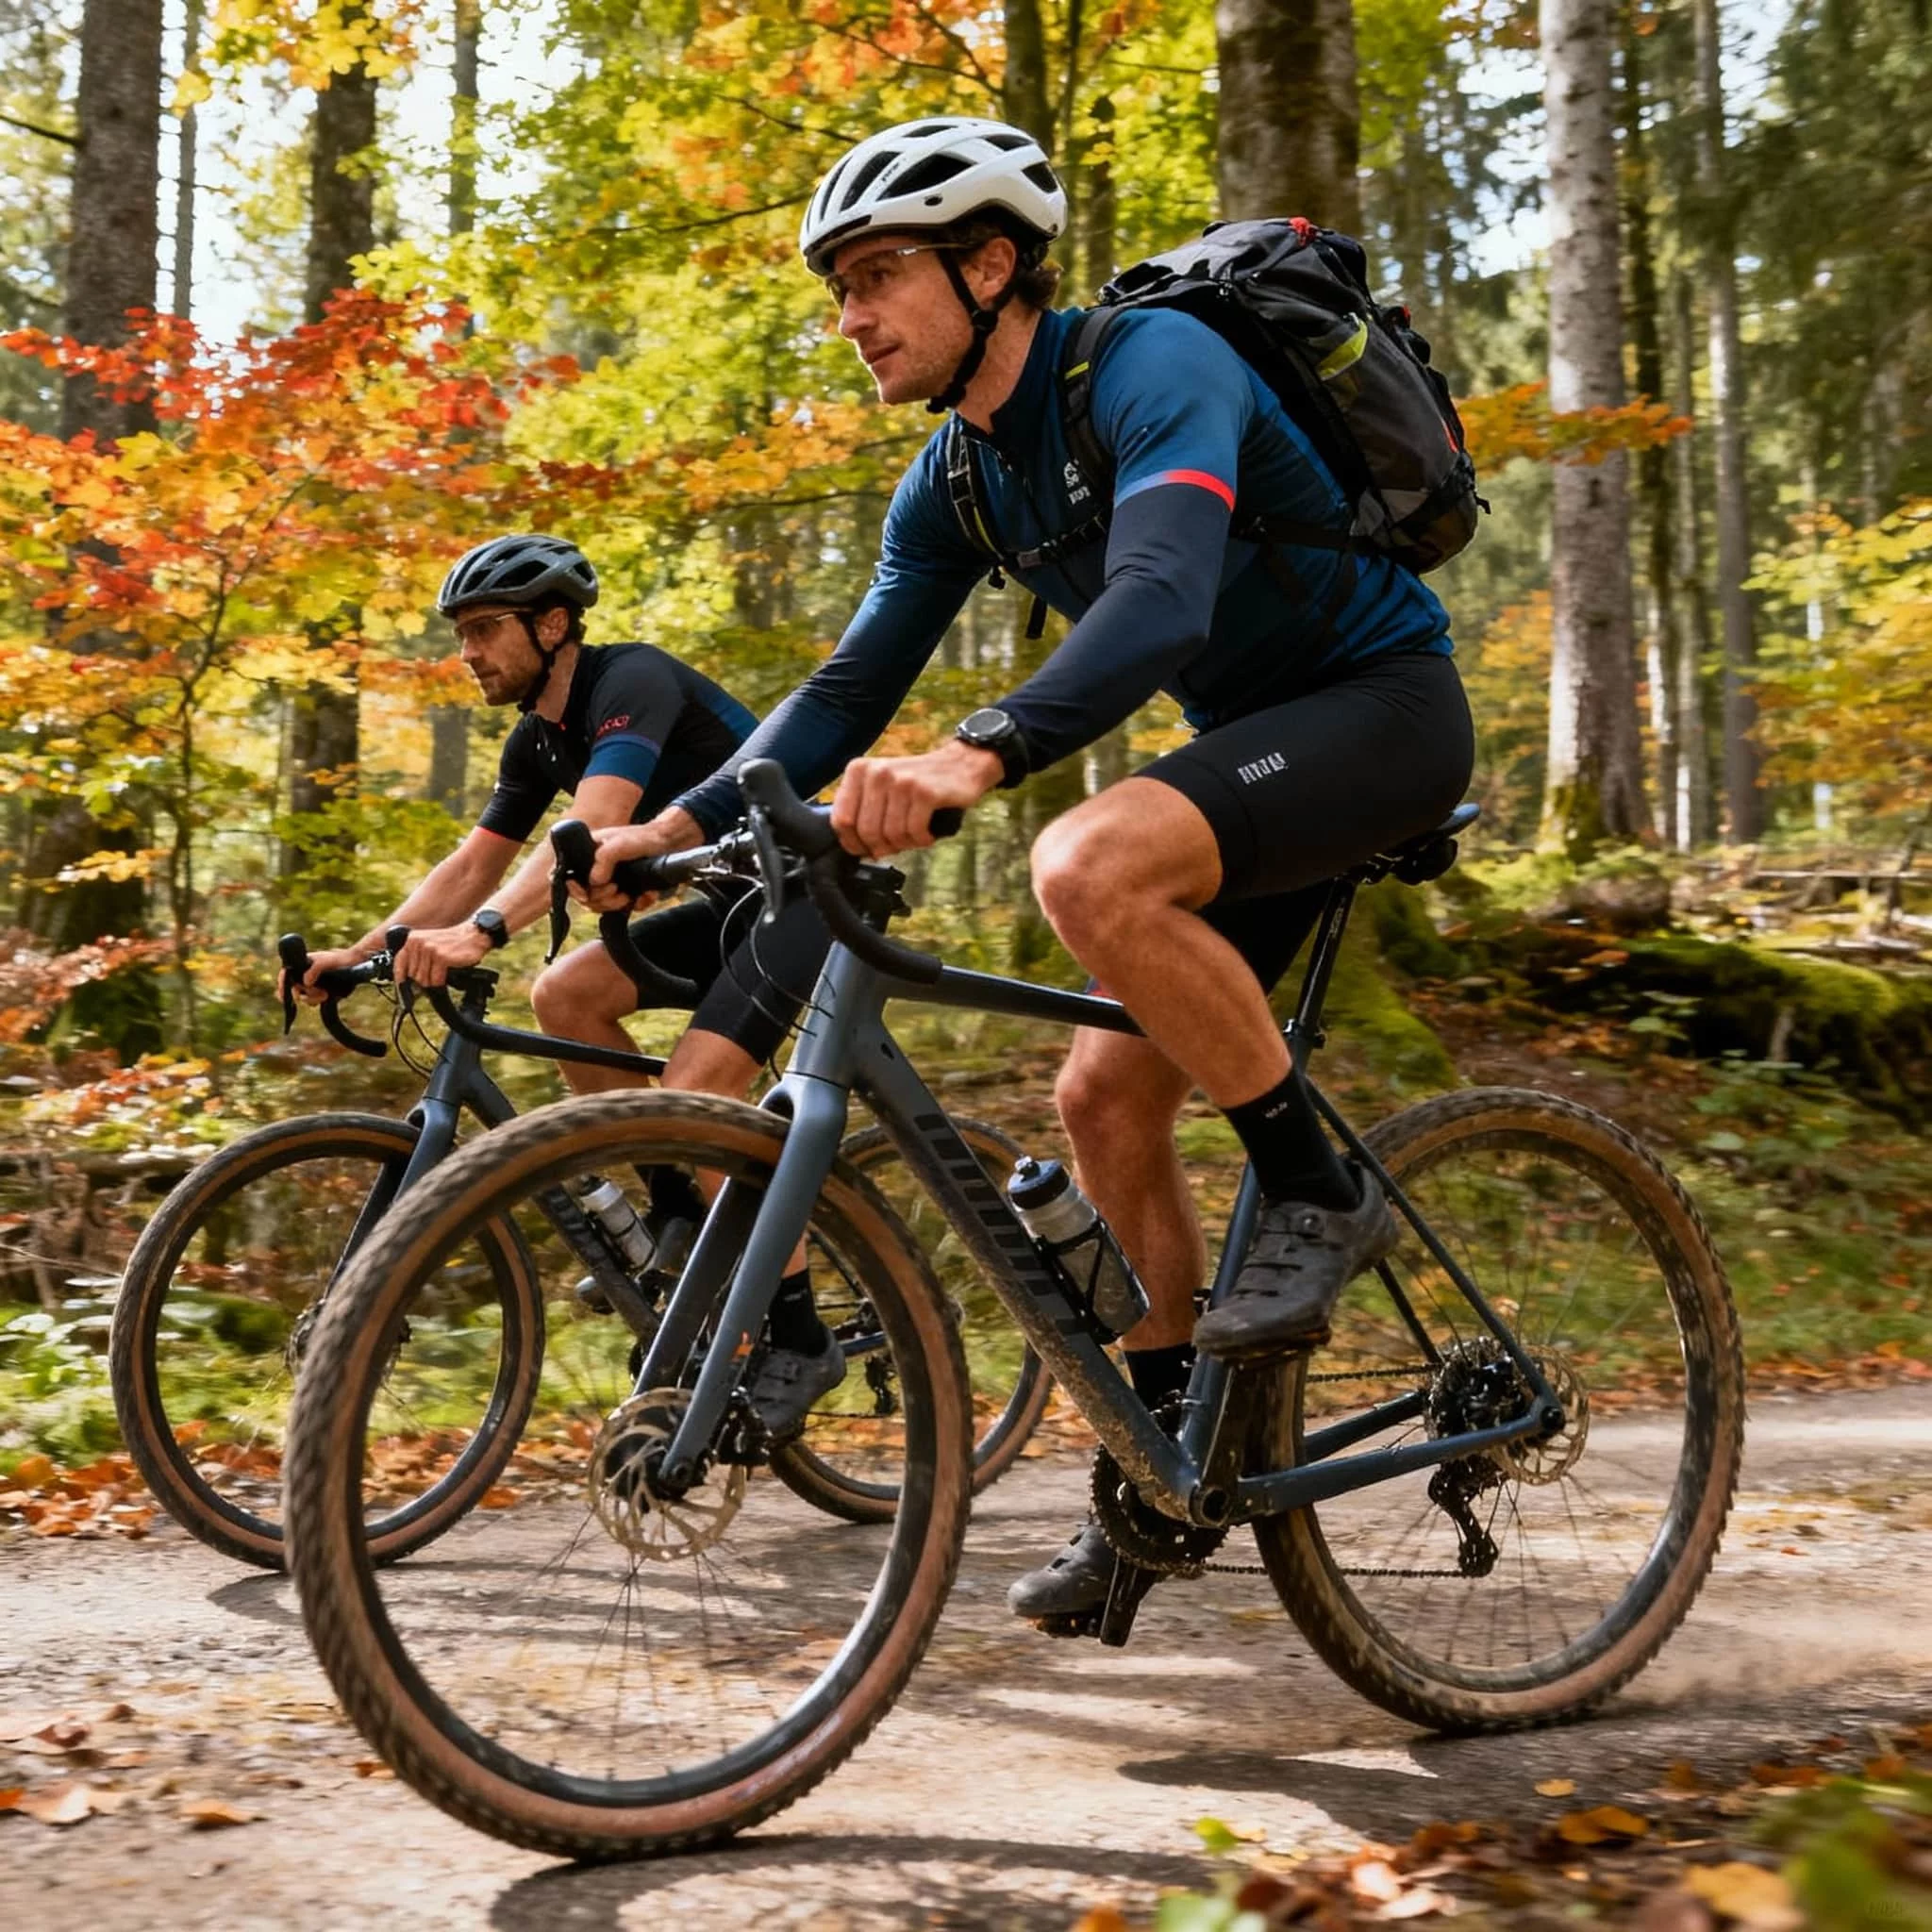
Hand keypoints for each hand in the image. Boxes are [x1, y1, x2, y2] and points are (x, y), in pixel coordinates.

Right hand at [282, 944, 369, 1006]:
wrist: (357, 962)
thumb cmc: (342, 958)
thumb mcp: (327, 961)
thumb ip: (315, 969)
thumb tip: (305, 982)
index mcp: (303, 964)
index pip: (285, 974)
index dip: (282, 985)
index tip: (283, 996)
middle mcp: (306, 973)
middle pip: (295, 990)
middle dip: (306, 995)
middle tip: (322, 993)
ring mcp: (313, 982)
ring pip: (304, 996)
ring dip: (312, 999)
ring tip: (326, 995)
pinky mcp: (321, 989)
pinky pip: (313, 999)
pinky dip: (316, 1000)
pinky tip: (326, 997)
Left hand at [392, 922, 493, 987]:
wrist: (474, 936)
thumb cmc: (453, 943)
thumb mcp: (430, 945)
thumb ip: (417, 957)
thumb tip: (408, 981)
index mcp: (413, 939)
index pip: (399, 962)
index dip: (400, 977)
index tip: (402, 987)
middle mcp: (418, 943)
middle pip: (413, 975)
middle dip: (424, 979)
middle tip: (435, 975)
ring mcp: (428, 949)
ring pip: (423, 980)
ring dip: (434, 981)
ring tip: (443, 971)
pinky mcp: (440, 957)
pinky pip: (435, 980)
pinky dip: (442, 981)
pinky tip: (448, 972)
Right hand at [578, 810, 700, 912]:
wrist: (671, 843)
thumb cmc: (645, 837)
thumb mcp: (621, 843)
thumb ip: (605, 858)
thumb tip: (594, 881)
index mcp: (589, 854)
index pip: (571, 877)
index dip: (576, 889)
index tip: (587, 894)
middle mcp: (598, 868)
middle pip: (587, 897)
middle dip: (601, 899)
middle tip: (616, 891)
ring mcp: (612, 880)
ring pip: (604, 905)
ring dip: (616, 905)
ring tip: (628, 896)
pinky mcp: (628, 889)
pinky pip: (625, 907)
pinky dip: (635, 905)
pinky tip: (644, 896)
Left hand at [831, 741, 999, 858]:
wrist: (961, 764)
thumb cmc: (918, 783)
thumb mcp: (882, 787)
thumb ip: (863, 812)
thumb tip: (856, 849)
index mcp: (859, 770)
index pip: (841, 819)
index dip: (853, 843)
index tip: (866, 850)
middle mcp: (877, 772)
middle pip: (867, 831)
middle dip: (883, 847)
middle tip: (897, 846)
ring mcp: (901, 781)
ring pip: (892, 834)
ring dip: (906, 844)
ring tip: (916, 836)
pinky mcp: (924, 792)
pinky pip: (915, 831)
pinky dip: (922, 839)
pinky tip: (928, 834)